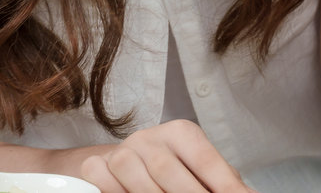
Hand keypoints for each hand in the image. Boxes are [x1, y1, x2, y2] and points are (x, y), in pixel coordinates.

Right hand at [80, 120, 253, 192]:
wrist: (131, 163)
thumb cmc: (176, 170)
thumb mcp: (201, 172)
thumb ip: (223, 182)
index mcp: (182, 133)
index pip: (205, 160)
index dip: (223, 185)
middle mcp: (150, 137)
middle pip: (168, 171)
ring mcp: (123, 150)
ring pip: (133, 175)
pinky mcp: (98, 164)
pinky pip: (100, 176)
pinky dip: (114, 189)